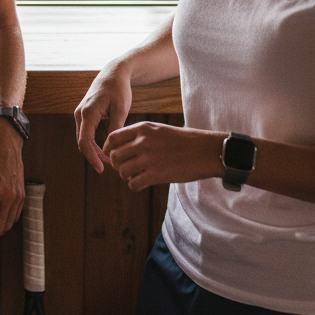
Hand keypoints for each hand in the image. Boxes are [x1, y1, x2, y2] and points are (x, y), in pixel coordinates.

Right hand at [74, 64, 132, 172]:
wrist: (113, 73)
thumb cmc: (119, 89)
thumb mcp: (121, 109)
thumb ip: (115, 129)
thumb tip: (109, 149)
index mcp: (88, 112)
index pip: (85, 141)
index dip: (92, 157)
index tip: (101, 169)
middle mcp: (80, 113)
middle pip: (82, 142)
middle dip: (94, 156)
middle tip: (110, 167)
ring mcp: (80, 113)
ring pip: (83, 138)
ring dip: (93, 151)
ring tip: (109, 160)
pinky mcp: (83, 113)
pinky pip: (85, 132)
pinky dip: (93, 143)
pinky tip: (105, 149)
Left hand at [103, 122, 221, 191]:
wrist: (206, 151)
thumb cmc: (184, 141)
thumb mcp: (159, 130)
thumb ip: (141, 136)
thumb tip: (123, 148)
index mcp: (143, 128)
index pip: (112, 138)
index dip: (108, 149)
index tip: (111, 156)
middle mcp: (143, 141)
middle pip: (115, 156)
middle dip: (117, 165)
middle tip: (125, 169)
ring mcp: (149, 158)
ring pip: (122, 171)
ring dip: (126, 176)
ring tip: (135, 176)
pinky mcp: (157, 174)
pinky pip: (134, 184)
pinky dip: (134, 186)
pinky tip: (141, 184)